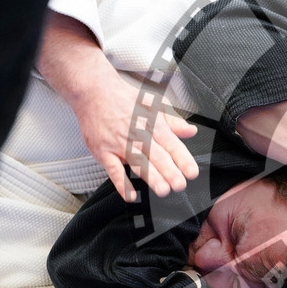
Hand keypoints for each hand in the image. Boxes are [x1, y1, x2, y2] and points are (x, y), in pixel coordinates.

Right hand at [38, 10, 198, 201]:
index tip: (192, 172)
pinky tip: (131, 195)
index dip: (183, 159)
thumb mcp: (154, 104)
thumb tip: (191, 131)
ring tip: (163, 190)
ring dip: (151, 177)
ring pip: (138, 163)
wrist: (94, 92)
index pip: (171, 144)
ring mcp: (120, 144)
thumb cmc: (125, 98)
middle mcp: (138, 135)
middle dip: (170, 171)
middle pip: (157, 156)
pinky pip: (113, 170)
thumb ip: (173, 120)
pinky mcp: (104, 152)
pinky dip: (121, 183)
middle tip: (180, 185)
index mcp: (153, 124)